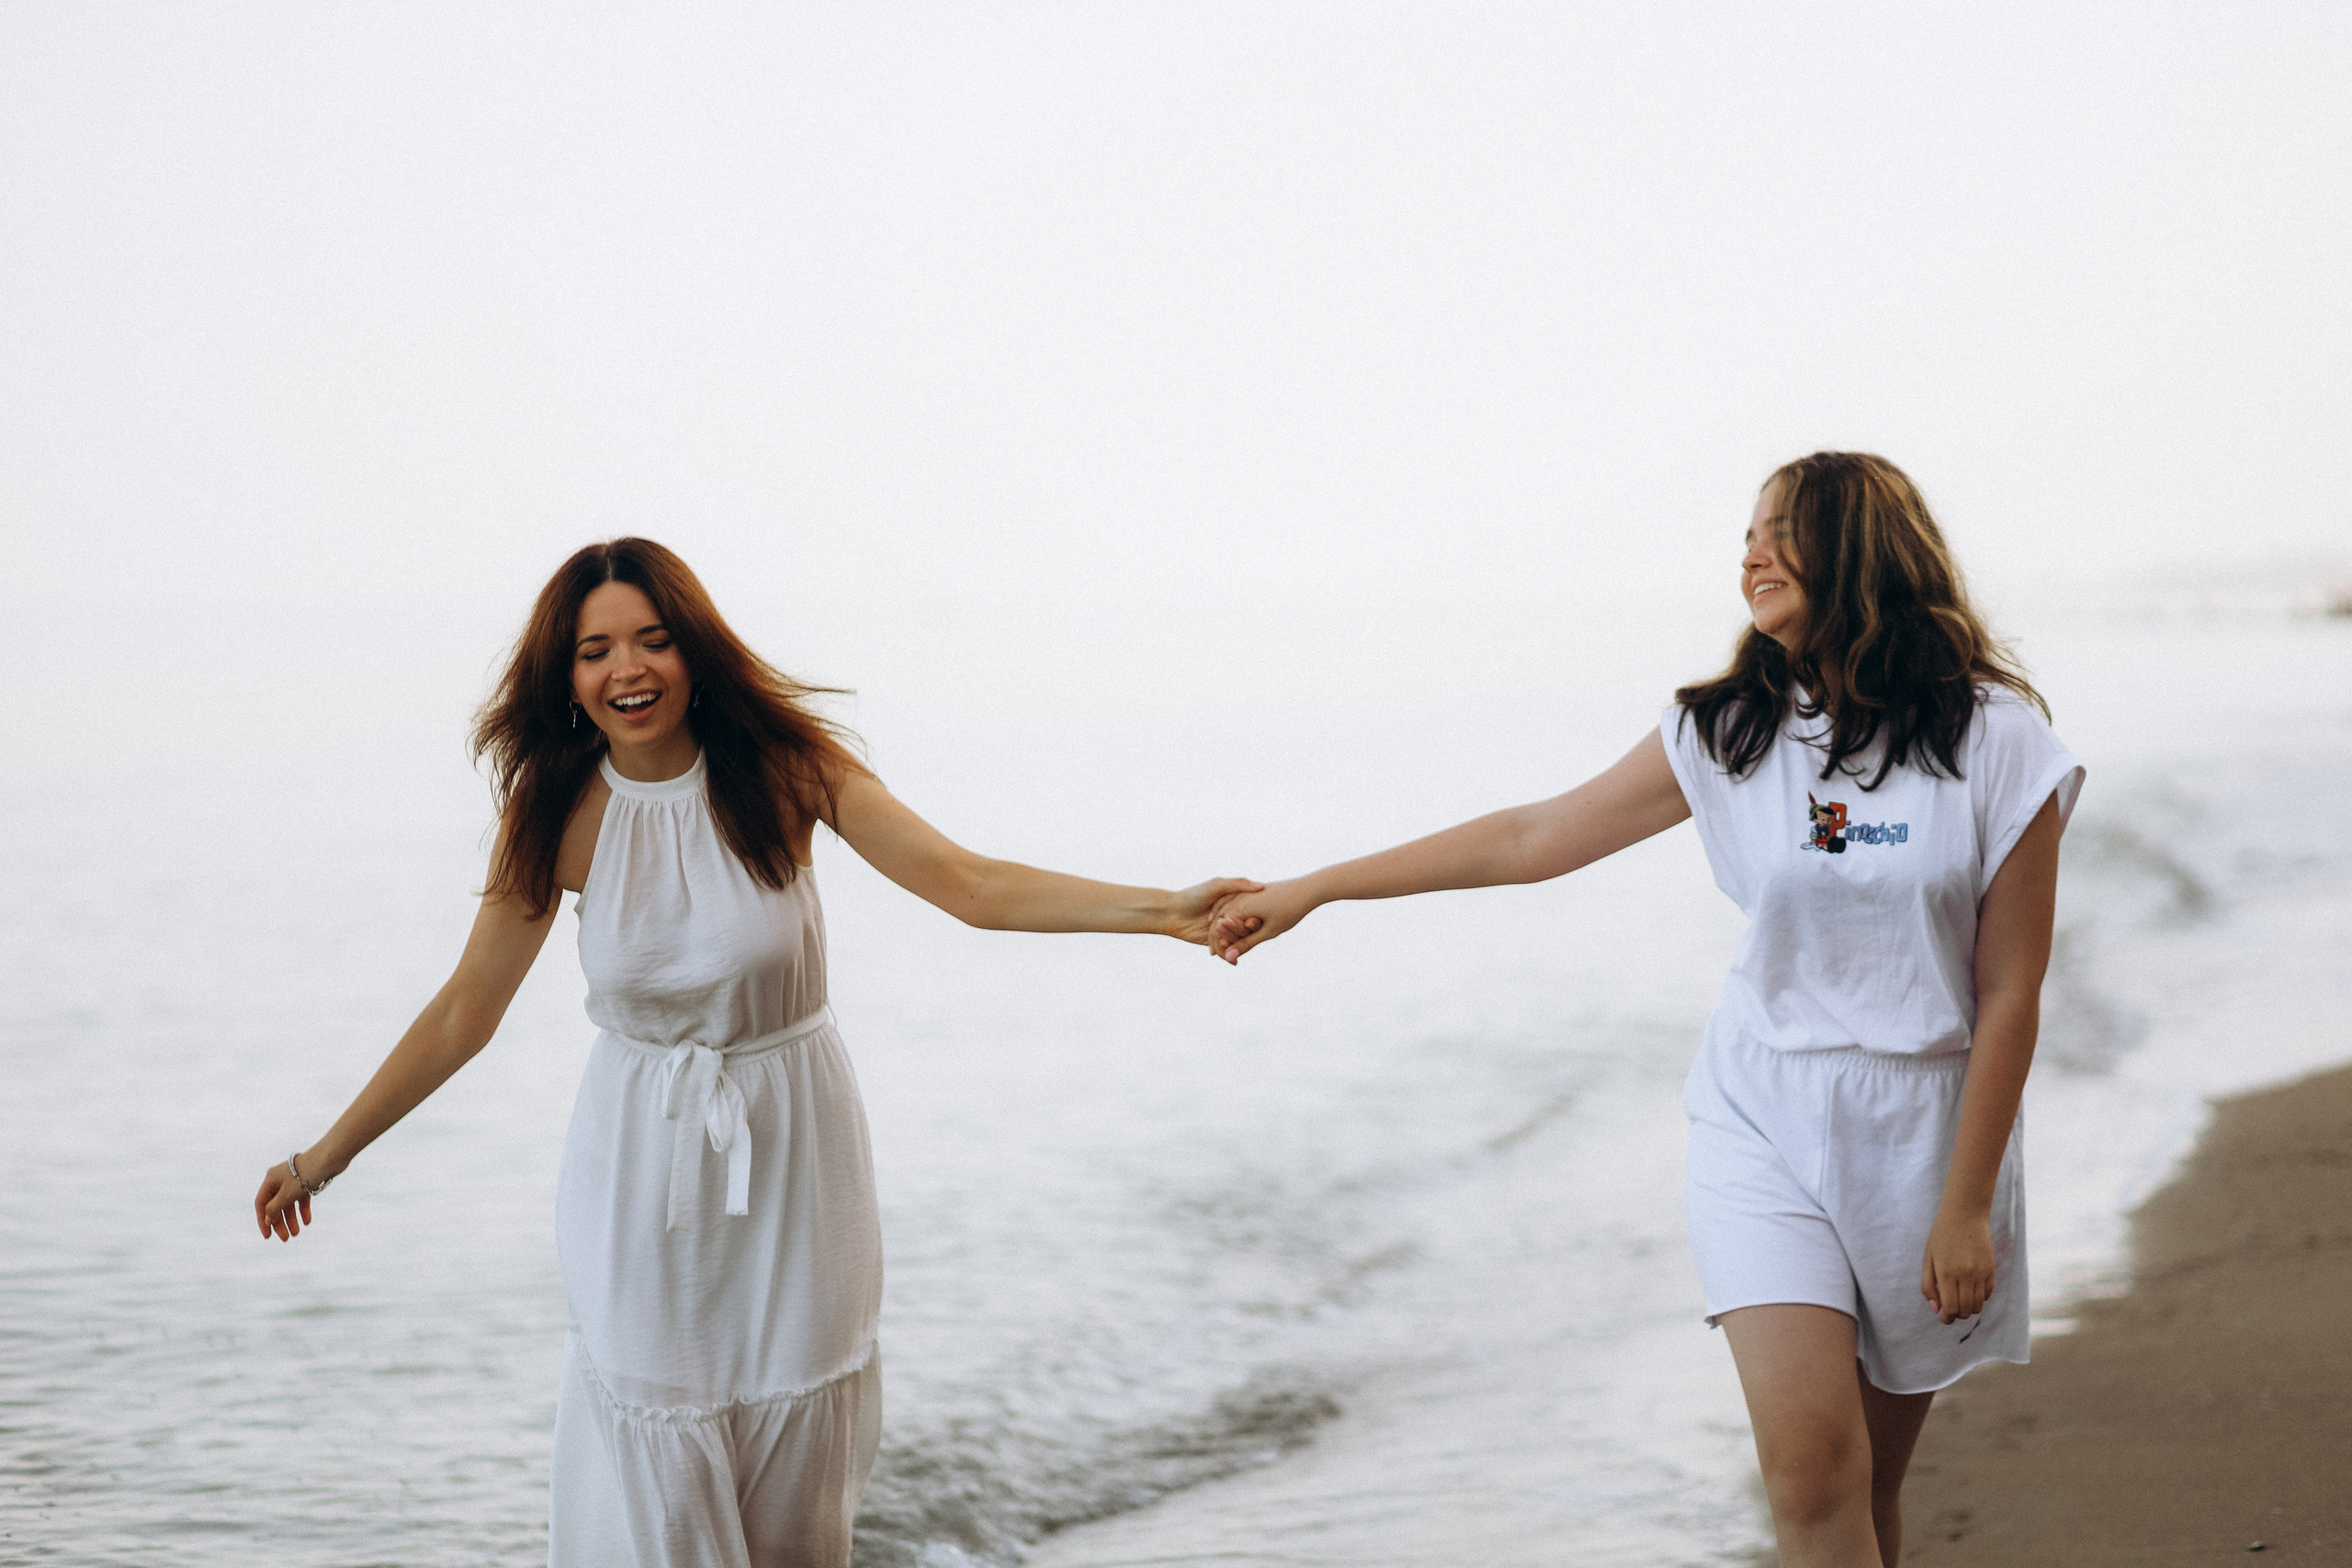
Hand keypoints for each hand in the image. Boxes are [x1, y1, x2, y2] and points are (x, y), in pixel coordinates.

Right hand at [255, 1155, 326, 1241]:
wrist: (330, 1159)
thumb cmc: (305, 1174)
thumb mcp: (286, 1195)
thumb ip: (274, 1209)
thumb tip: (266, 1220)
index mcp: (270, 1180)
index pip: (261, 1203)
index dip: (263, 1220)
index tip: (268, 1236)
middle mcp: (280, 1180)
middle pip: (275, 1205)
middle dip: (280, 1222)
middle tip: (286, 1238)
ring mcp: (294, 1181)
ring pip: (289, 1203)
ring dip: (292, 1219)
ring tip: (297, 1233)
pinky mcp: (307, 1182)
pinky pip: (302, 1199)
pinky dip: (303, 1210)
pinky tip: (307, 1221)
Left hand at [1165, 877, 1265, 948]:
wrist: (1171, 913)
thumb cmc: (1194, 895)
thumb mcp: (1217, 886)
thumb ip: (1238, 885)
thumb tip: (1261, 886)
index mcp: (1235, 902)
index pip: (1252, 912)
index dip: (1254, 918)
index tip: (1254, 921)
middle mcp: (1231, 916)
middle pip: (1245, 928)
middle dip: (1243, 931)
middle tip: (1242, 933)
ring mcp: (1224, 931)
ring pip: (1237, 940)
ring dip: (1236, 944)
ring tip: (1232, 945)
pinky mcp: (1215, 942)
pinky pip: (1226, 950)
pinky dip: (1229, 955)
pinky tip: (1232, 959)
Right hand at [1207, 878, 1316, 963]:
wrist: (1307, 888)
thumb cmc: (1290, 910)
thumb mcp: (1268, 931)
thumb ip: (1246, 944)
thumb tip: (1230, 957)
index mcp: (1240, 906)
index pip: (1218, 928)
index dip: (1216, 943)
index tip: (1217, 956)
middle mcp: (1239, 897)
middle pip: (1219, 918)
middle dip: (1216, 936)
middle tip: (1214, 953)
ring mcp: (1245, 891)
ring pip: (1224, 909)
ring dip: (1221, 925)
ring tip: (1220, 942)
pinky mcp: (1252, 890)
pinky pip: (1234, 902)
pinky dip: (1229, 914)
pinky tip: (1232, 923)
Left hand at [1920, 1207, 1995, 1323]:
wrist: (1964, 1215)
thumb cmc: (1941, 1237)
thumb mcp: (1928, 1259)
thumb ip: (1928, 1285)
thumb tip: (1936, 1309)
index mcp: (1946, 1273)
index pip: (1951, 1308)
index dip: (1947, 1318)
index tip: (1943, 1318)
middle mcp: (1965, 1275)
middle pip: (1965, 1310)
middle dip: (1957, 1315)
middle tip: (1950, 1312)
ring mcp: (1980, 1273)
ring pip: (1978, 1305)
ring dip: (1968, 1309)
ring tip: (1960, 1301)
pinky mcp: (1991, 1269)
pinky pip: (1987, 1294)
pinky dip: (1979, 1298)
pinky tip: (1970, 1290)